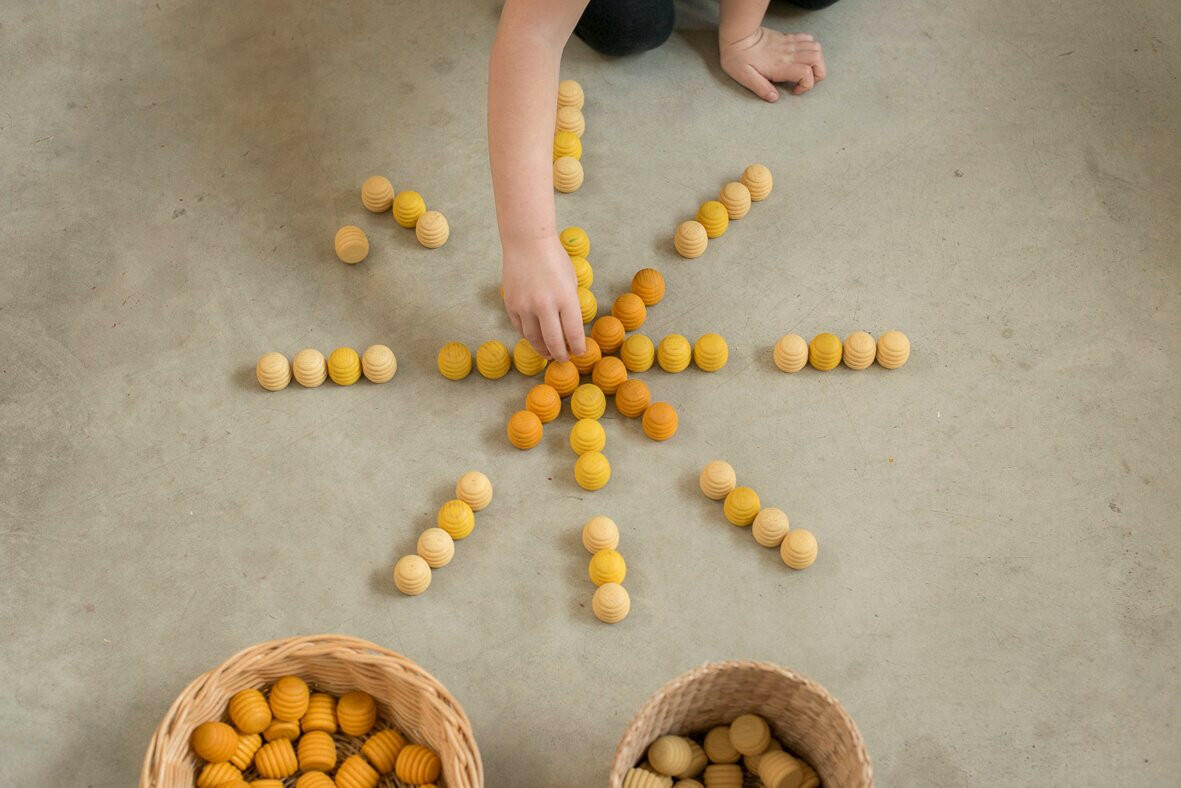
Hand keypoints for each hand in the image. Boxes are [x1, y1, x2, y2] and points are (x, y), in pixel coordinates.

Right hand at [501, 237, 586, 361]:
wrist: (527, 242)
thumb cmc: (554, 258)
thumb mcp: (571, 281)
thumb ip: (570, 305)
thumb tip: (570, 328)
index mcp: (565, 298)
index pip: (574, 334)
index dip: (577, 348)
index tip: (579, 353)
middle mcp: (545, 305)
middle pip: (553, 342)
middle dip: (560, 355)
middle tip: (563, 359)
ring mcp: (525, 306)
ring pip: (533, 339)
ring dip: (542, 349)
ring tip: (548, 353)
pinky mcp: (511, 304)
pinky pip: (520, 328)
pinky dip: (528, 336)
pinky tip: (535, 337)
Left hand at [720, 28, 825, 101]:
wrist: (737, 36)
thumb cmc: (738, 57)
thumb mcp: (745, 77)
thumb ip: (761, 88)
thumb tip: (774, 97)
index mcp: (780, 66)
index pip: (806, 73)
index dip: (806, 85)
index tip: (795, 90)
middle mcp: (788, 54)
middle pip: (817, 59)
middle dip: (818, 73)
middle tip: (807, 81)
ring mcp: (789, 44)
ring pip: (816, 48)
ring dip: (817, 60)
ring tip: (807, 69)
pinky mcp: (787, 38)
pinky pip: (807, 38)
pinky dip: (811, 47)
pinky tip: (802, 55)